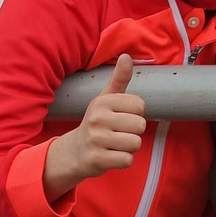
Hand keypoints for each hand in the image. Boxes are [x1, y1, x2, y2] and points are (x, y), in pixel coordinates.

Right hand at [44, 55, 146, 200]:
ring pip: (135, 143)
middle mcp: (97, 118)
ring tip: (115, 144)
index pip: (140, 105)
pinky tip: (111, 156)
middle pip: (140, 125)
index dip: (135, 114)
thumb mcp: (106, 99)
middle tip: (117, 133)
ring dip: (129, 147)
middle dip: (134, 132)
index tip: (121, 117)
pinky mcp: (97, 160)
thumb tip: (126, 56)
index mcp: (102, 101)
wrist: (74, 152)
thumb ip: (119, 79)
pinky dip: (123, 160)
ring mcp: (96, 140)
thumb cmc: (97, 122)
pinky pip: (127, 160)